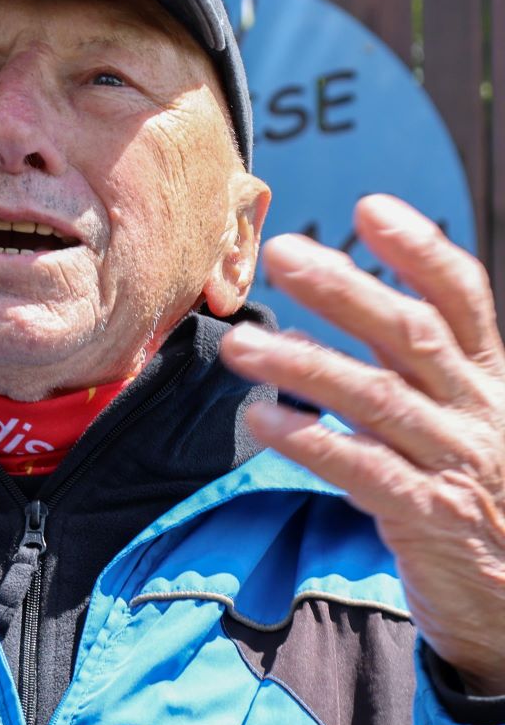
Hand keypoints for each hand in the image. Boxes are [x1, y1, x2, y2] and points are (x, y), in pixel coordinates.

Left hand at [219, 193, 504, 695]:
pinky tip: (265, 422)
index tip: (371, 206)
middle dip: (346, 289)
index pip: (465, 298)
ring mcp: (458, 464)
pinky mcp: (430, 518)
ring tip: (243, 344)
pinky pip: (366, 472)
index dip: (421, 250)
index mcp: (492, 382)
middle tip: (282, 251)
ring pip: (377, 399)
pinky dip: (314, 444)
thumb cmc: (483, 501)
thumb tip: (365, 309)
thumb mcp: (470, 424)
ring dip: (305, 365)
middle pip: (412, 335)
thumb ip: (425, 373)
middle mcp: (480, 413)